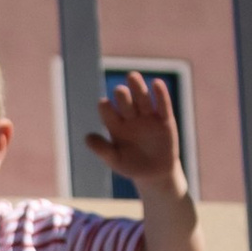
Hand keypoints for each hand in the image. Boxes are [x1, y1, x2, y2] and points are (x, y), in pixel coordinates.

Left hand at [85, 72, 184, 191]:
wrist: (155, 174)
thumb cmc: (131, 166)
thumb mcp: (115, 160)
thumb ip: (102, 149)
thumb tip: (87, 137)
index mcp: (116, 126)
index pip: (108, 113)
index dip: (105, 108)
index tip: (103, 104)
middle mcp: (131, 118)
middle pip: (125, 103)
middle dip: (122, 96)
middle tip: (119, 90)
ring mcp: (148, 117)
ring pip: (142, 100)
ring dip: (138, 88)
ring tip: (132, 76)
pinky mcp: (165, 120)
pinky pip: (163, 105)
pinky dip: (160, 95)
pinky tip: (156, 83)